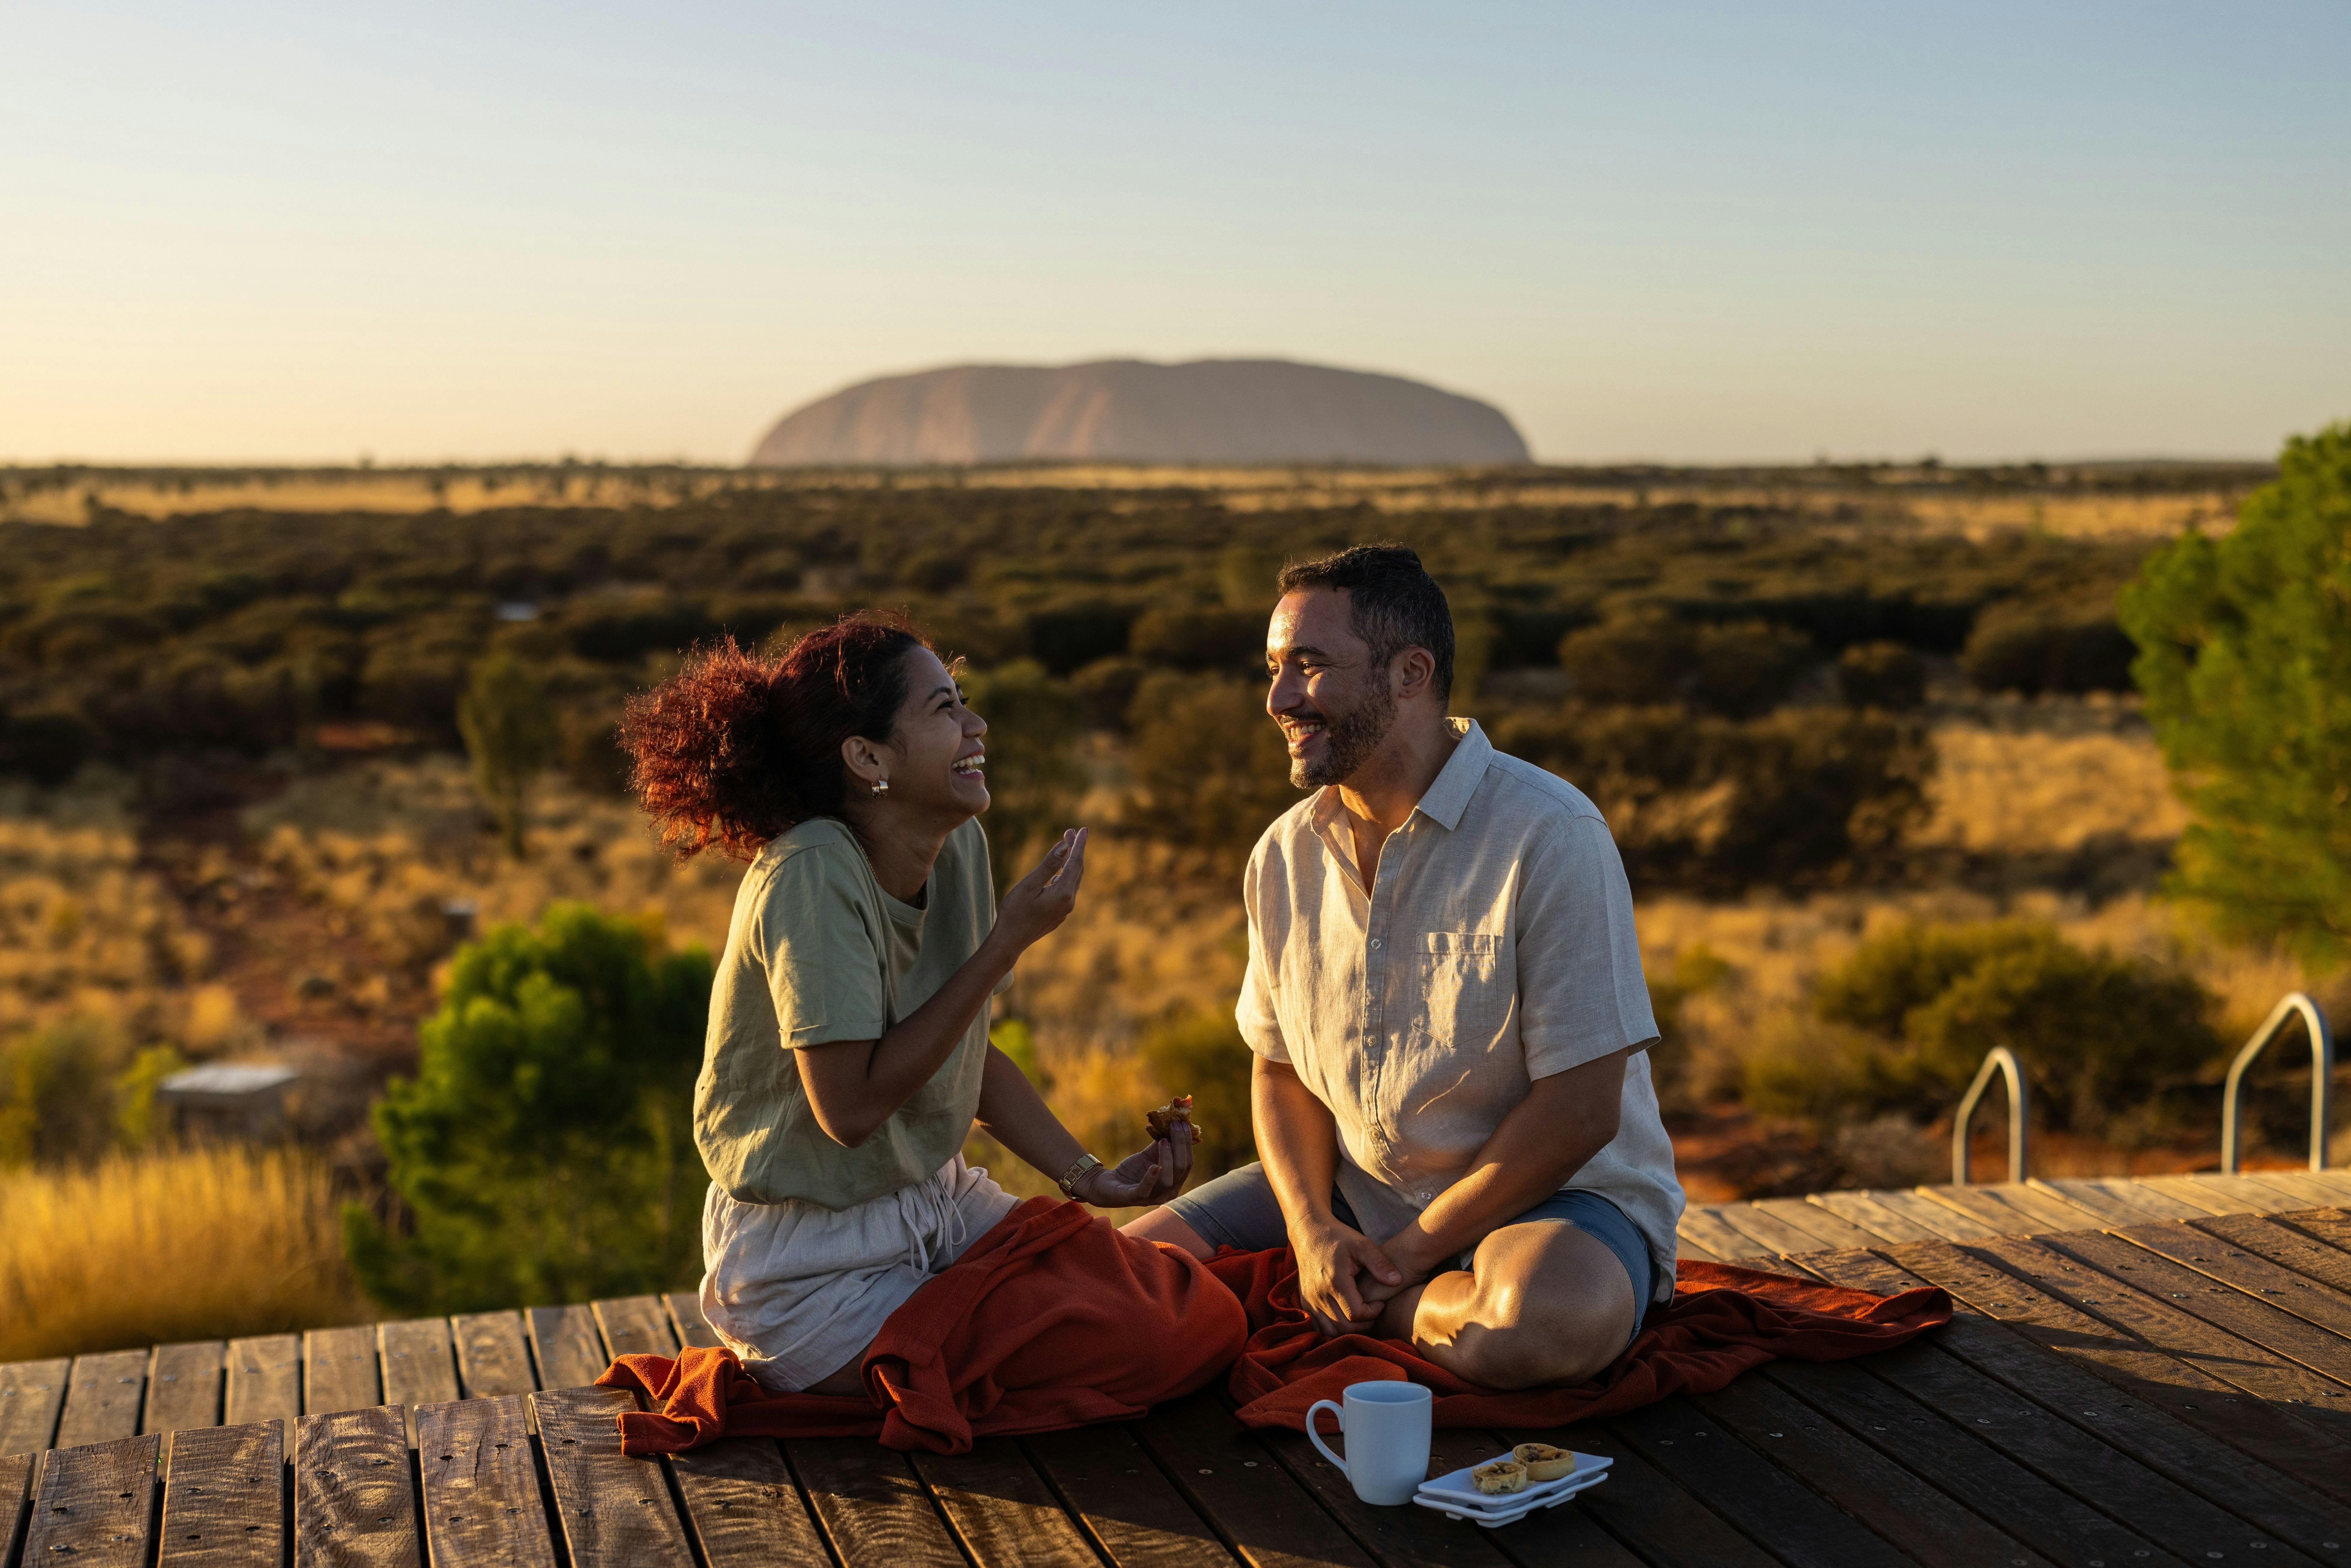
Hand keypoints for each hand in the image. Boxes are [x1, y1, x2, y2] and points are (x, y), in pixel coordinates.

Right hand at [994, 828, 1087, 953]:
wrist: (1009, 941)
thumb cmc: (1014, 912)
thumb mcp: (1029, 885)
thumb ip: (1048, 865)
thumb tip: (1064, 846)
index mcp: (1063, 893)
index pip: (1075, 862)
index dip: (1079, 844)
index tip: (1083, 828)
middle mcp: (1069, 902)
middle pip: (1077, 870)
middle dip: (1075, 850)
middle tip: (1071, 832)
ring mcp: (1065, 910)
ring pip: (1073, 880)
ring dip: (1070, 863)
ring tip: (1066, 847)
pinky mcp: (1059, 915)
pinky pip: (1067, 890)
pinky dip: (1065, 876)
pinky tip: (1058, 872)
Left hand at [1076, 1118, 1191, 1206]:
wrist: (1108, 1184)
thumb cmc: (1132, 1170)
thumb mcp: (1149, 1155)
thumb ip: (1163, 1143)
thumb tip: (1173, 1122)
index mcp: (1174, 1182)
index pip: (1187, 1163)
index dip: (1186, 1142)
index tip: (1182, 1123)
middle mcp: (1167, 1192)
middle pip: (1181, 1169)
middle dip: (1180, 1145)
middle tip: (1174, 1125)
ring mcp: (1152, 1198)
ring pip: (1167, 1181)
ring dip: (1167, 1158)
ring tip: (1163, 1141)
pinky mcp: (1134, 1198)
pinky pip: (1145, 1190)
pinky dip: (1150, 1178)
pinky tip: (1154, 1165)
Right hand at [1293, 1215, 1403, 1336]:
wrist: (1309, 1233)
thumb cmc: (1338, 1237)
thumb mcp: (1362, 1245)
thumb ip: (1380, 1264)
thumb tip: (1398, 1281)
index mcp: (1336, 1282)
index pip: (1356, 1314)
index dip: (1373, 1313)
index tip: (1380, 1302)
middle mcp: (1319, 1295)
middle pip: (1345, 1327)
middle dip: (1365, 1324)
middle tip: (1374, 1311)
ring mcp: (1310, 1301)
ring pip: (1331, 1332)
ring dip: (1350, 1330)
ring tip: (1361, 1315)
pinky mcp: (1305, 1302)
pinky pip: (1319, 1326)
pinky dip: (1334, 1328)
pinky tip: (1345, 1317)